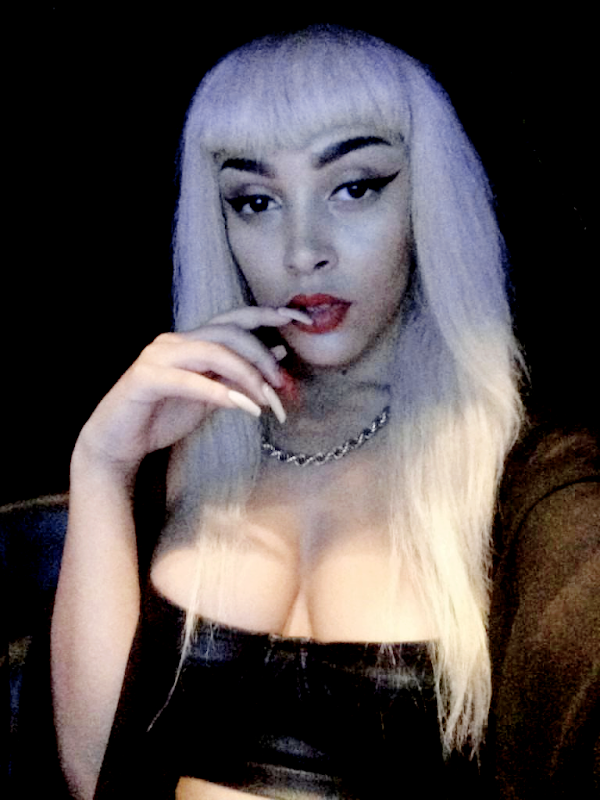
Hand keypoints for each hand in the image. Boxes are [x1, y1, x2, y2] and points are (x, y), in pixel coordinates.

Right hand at [75, 306, 309, 478]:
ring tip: (265, 400)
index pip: (235, 319)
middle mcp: (175, 340)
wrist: (118, 443)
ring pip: (212, 351)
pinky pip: (188, 379)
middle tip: (282, 386)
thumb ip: (240, 376)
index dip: (268, 314)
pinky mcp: (144, 378)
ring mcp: (158, 356)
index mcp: (192, 341)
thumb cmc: (163, 417)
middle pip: (229, 333)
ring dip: (245, 375)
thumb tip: (278, 352)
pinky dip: (217, 392)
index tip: (301, 318)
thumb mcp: (213, 396)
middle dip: (262, 358)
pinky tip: (240, 406)